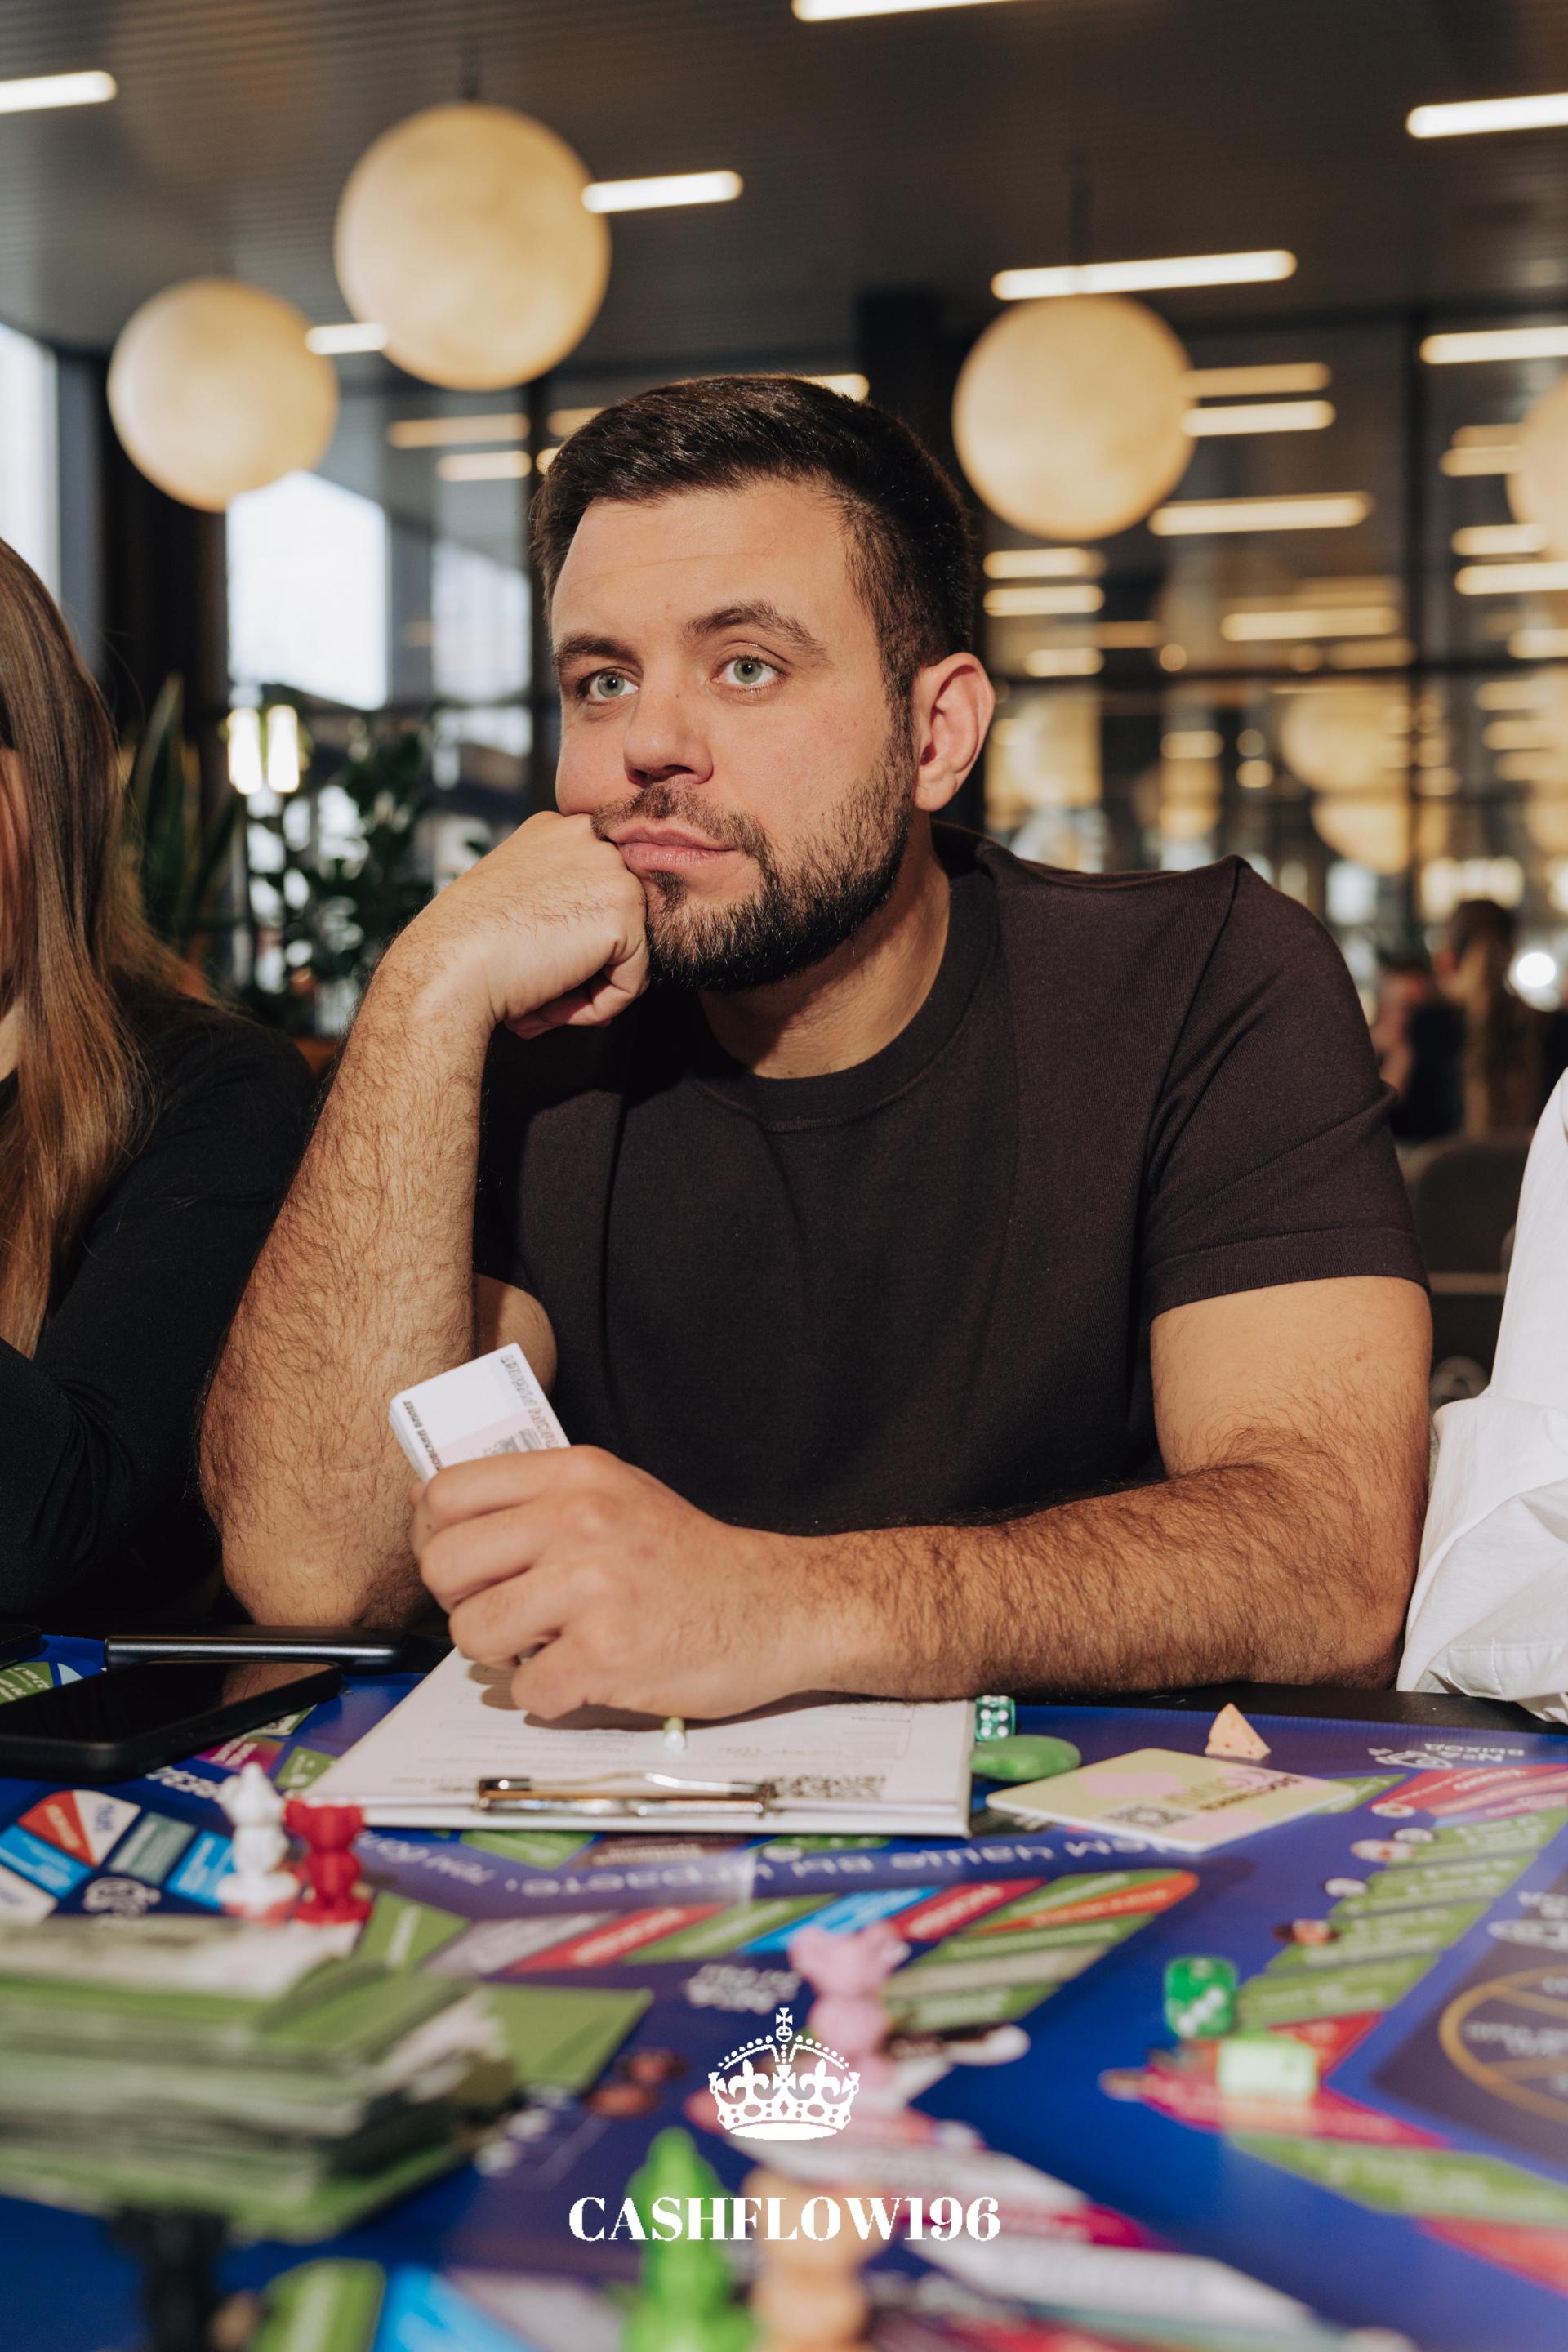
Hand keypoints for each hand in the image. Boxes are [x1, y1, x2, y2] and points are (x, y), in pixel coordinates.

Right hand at [382, 811, 648, 1038]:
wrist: (446, 968)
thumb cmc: (465, 949)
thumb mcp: (513, 903)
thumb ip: (558, 906)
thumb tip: (601, 950)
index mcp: (557, 831)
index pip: (595, 895)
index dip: (568, 941)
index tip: (527, 961)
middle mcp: (589, 838)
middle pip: (616, 922)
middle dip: (583, 967)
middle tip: (532, 988)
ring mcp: (611, 870)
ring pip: (628, 953)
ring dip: (587, 989)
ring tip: (539, 1000)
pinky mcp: (625, 912)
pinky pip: (633, 982)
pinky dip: (599, 1007)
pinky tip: (553, 1004)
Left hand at [413, 1449, 837, 1718]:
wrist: (777, 1607)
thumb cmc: (691, 1561)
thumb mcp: (618, 1494)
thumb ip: (540, 1498)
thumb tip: (441, 1517)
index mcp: (575, 1474)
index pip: (444, 1493)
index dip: (436, 1538)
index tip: (461, 1564)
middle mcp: (578, 1519)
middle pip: (444, 1565)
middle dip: (463, 1602)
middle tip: (504, 1613)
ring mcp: (592, 1587)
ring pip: (473, 1632)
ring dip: (502, 1656)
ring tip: (549, 1646)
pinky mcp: (606, 1654)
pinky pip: (526, 1691)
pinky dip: (550, 1696)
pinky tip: (587, 1675)